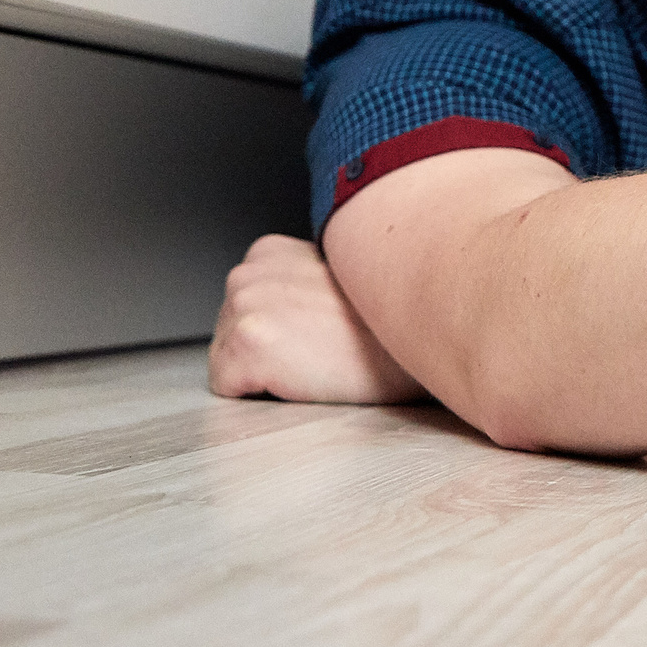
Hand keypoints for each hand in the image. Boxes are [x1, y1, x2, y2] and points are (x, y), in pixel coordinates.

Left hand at [209, 234, 426, 404]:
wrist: (420, 336)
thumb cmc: (390, 320)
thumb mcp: (339, 279)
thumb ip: (300, 284)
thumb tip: (290, 311)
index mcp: (267, 252)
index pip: (246, 311)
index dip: (282, 333)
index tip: (318, 334)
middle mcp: (247, 271)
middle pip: (228, 336)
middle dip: (267, 351)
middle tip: (320, 350)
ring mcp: (243, 305)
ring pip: (226, 363)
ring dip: (263, 372)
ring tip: (315, 361)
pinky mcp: (246, 343)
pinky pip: (227, 389)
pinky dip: (260, 394)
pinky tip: (304, 378)